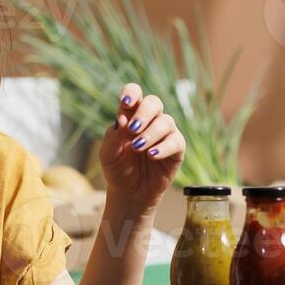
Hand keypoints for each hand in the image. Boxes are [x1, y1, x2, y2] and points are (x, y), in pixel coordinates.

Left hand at [99, 83, 184, 212]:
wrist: (130, 193)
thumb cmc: (117, 169)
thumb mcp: (108, 154)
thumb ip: (113, 136)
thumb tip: (122, 118)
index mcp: (130, 115)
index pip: (134, 94)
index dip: (132, 92)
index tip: (125, 101)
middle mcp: (150, 120)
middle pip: (154, 102)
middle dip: (144, 113)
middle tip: (132, 130)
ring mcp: (165, 133)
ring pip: (166, 121)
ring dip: (151, 133)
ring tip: (138, 147)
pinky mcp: (176, 149)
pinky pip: (175, 141)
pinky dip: (163, 147)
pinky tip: (151, 156)